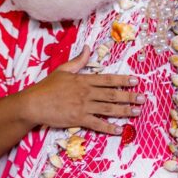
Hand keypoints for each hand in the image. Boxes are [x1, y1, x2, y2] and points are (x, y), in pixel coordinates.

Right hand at [18, 46, 143, 134]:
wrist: (34, 104)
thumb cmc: (47, 87)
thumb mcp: (63, 70)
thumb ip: (78, 61)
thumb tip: (88, 48)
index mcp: (83, 80)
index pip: (107, 79)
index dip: (123, 80)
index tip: (136, 81)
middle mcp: (86, 92)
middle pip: (112, 94)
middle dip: (129, 96)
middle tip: (143, 98)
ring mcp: (83, 106)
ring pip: (108, 108)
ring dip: (124, 110)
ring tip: (137, 112)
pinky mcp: (78, 119)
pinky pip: (97, 124)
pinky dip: (109, 127)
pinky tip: (119, 129)